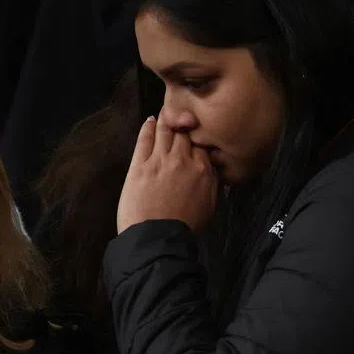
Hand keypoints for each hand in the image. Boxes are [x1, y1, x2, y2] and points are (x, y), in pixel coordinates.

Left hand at [116, 117, 218, 234]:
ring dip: (166, 120)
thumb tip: (214, 173)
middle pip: (185, 133)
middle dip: (183, 124)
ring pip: (165, 130)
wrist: (157, 238)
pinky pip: (145, 138)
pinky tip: (150, 121)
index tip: (196, 134)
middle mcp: (183, 160)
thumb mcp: (210, 207)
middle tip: (181, 118)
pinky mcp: (140, 165)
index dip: (199, 137)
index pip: (202, 143)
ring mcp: (160, 160)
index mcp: (203, 171)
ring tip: (166, 114)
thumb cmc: (184, 228)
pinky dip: (148, 127)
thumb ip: (212, 185)